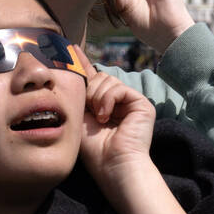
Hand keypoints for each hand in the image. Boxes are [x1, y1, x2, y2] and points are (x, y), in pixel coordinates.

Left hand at [79, 60, 156, 188]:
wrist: (112, 165)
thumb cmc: (93, 149)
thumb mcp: (79, 115)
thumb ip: (78, 93)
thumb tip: (71, 68)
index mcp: (103, 105)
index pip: (92, 78)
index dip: (82, 63)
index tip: (71, 48)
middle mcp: (118, 102)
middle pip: (99, 77)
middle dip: (88, 91)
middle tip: (89, 110)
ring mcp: (131, 102)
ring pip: (107, 80)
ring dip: (97, 98)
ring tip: (99, 117)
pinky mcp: (142, 104)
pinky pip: (119, 87)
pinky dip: (108, 99)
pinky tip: (106, 115)